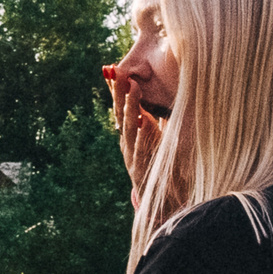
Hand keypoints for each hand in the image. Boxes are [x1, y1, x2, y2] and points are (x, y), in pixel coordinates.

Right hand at [111, 72, 162, 203]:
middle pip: (121, 114)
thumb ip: (151, 123)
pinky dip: (143, 135)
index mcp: (129, 137)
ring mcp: (133, 157)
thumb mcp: (154, 143)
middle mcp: (127, 145)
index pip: (120, 109)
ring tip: (133, 88)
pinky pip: (143, 149)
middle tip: (118, 72)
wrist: (162, 204)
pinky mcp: (143, 169)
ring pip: (130, 128)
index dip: (115, 90)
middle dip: (119, 93)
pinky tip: (145, 122)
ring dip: (131, 107)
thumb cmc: (160, 171)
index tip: (110, 69)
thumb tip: (150, 101)